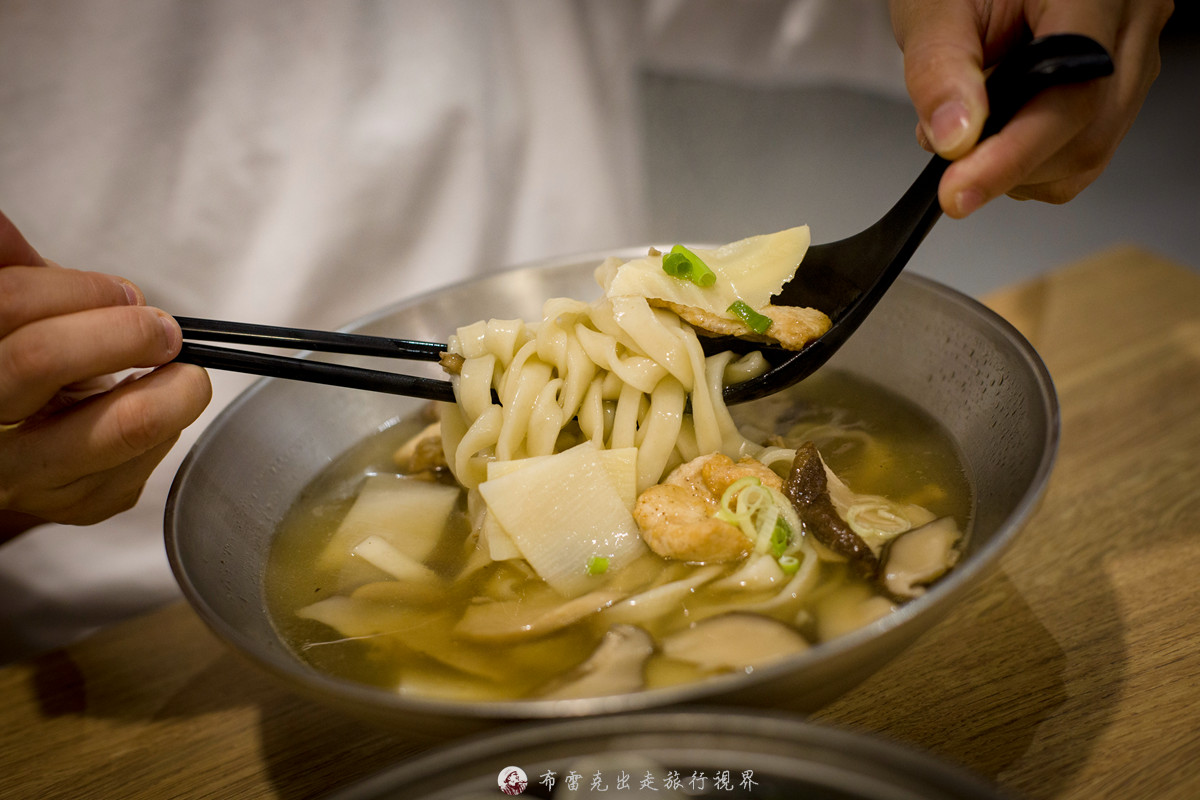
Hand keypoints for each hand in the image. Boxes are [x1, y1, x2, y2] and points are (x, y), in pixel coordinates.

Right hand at [0, 211, 210, 537]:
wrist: (18, 451)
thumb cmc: (22, 367)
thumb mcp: (13, 319)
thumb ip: (17, 275)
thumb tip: (5, 231)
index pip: (9, 305)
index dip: (79, 288)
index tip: (124, 291)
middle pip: (43, 358)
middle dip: (122, 328)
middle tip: (163, 329)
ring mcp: (23, 478)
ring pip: (120, 426)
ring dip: (173, 386)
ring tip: (181, 370)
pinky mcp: (77, 506)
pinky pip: (143, 458)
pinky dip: (167, 424)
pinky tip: (153, 408)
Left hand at [889, 0, 1173, 216]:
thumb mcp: (934, 12)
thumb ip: (939, 70)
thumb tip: (955, 139)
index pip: (1071, 92)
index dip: (1013, 155)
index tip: (959, 191)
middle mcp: (1130, 22)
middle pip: (1088, 135)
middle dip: (1009, 166)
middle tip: (951, 157)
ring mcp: (1132, 57)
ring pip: (1090, 154)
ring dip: (1019, 170)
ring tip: (972, 132)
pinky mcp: (1118, 86)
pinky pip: (1085, 152)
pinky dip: (1032, 163)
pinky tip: (1001, 131)